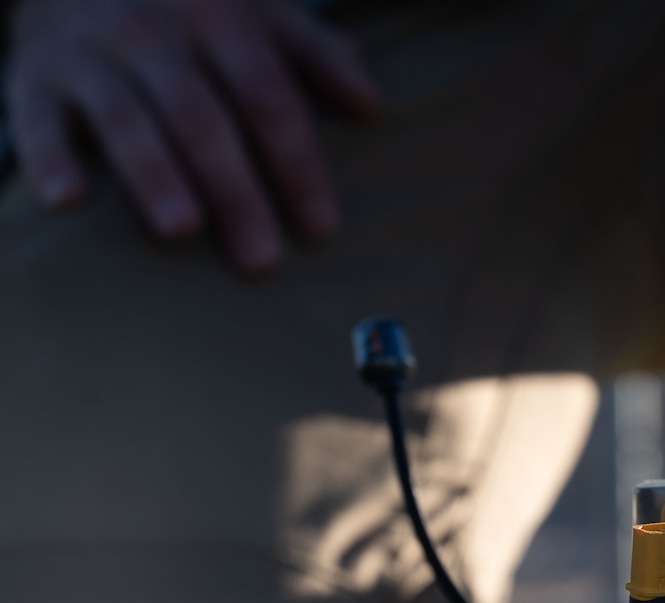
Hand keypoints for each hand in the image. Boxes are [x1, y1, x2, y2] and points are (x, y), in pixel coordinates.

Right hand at [5, 0, 381, 271]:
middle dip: (234, 189)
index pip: (268, 97)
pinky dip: (48, 155)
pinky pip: (39, 117)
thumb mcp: (259, 16)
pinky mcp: (35, 75)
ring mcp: (91, 52)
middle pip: (202, 118)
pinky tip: (67, 199)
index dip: (296, 163)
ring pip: (126, 117)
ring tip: (182, 230)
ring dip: (153, 175)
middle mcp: (153, 31)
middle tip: (261, 258)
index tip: (320, 228)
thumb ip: (317, 57)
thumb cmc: (191, 10)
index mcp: (220, 18)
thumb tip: (372, 106)